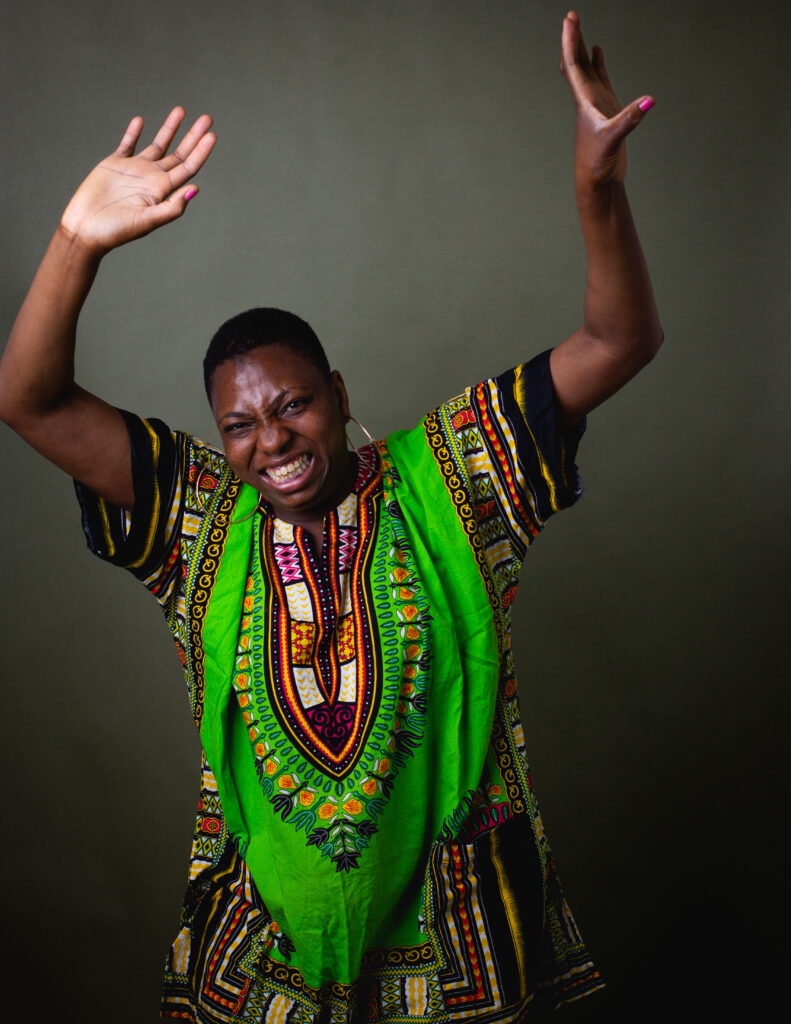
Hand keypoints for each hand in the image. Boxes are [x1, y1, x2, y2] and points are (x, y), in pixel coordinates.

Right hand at [60, 107, 215, 254]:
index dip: (201, 152)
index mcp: (162, 191)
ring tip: (181, 110)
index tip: (212, 135)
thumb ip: (171, 207)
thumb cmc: (116, 231)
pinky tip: (141, 120)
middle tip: (207, 118)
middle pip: (178, 153)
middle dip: (193, 136)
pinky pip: (127, 144)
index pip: (188, 168)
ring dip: (169, 128)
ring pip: (157, 144)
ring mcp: (134, 170)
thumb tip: (195, 189)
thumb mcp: (147, 221)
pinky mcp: (114, 165)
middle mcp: (151, 179)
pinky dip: (133, 132)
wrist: (86, 230)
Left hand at [559, 11, 652, 188]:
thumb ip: (630, 120)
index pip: (574, 65)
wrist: (597, 183)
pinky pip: (600, 80)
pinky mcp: (606, 110)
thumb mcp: (613, 140)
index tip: (570, 19)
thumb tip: (649, 101)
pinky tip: (599, 52)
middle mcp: (587, 100)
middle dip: (574, 39)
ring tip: (579, 27)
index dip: (571, 42)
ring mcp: (596, 104)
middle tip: (571, 16)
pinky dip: (598, 64)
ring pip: (586, 70)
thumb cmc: (598, 164)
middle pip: (576, 63)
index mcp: (584, 102)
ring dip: (583, 49)